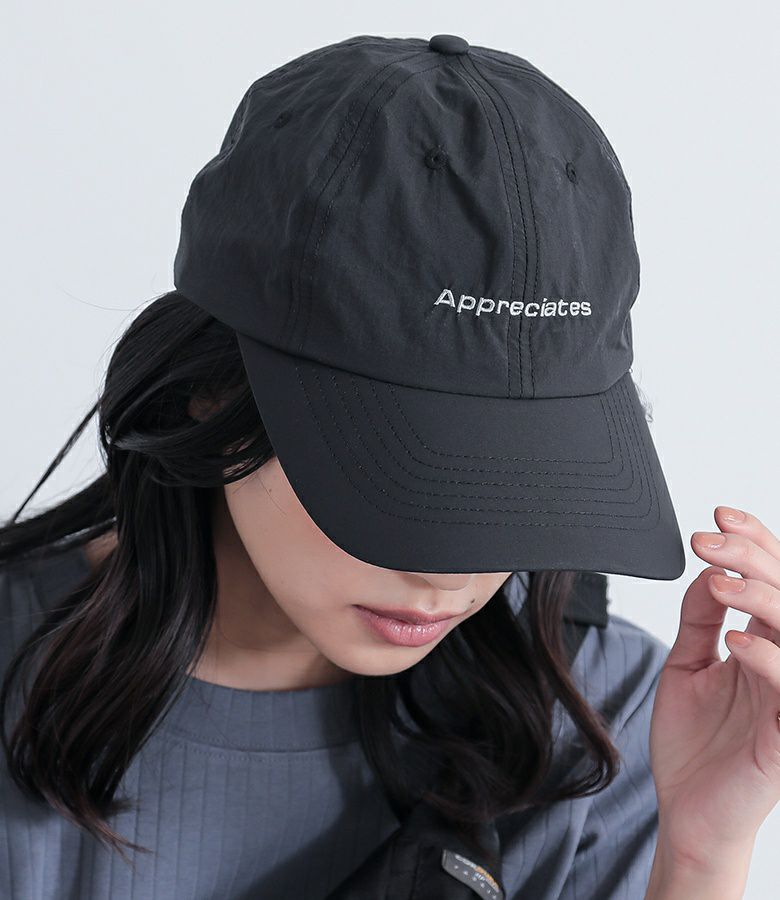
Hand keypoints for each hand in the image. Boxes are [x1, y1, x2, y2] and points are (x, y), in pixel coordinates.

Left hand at [648, 505, 779, 870]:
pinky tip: (736, 642)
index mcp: (762, 647)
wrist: (687, 811)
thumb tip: (706, 571)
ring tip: (718, 582)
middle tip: (708, 539)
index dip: (753, 542)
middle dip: (753, 557)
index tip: (717, 514)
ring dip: (761, 598)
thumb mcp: (686, 666)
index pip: (772, 582)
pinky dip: (768, 660)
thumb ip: (697, 621)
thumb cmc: (694, 744)